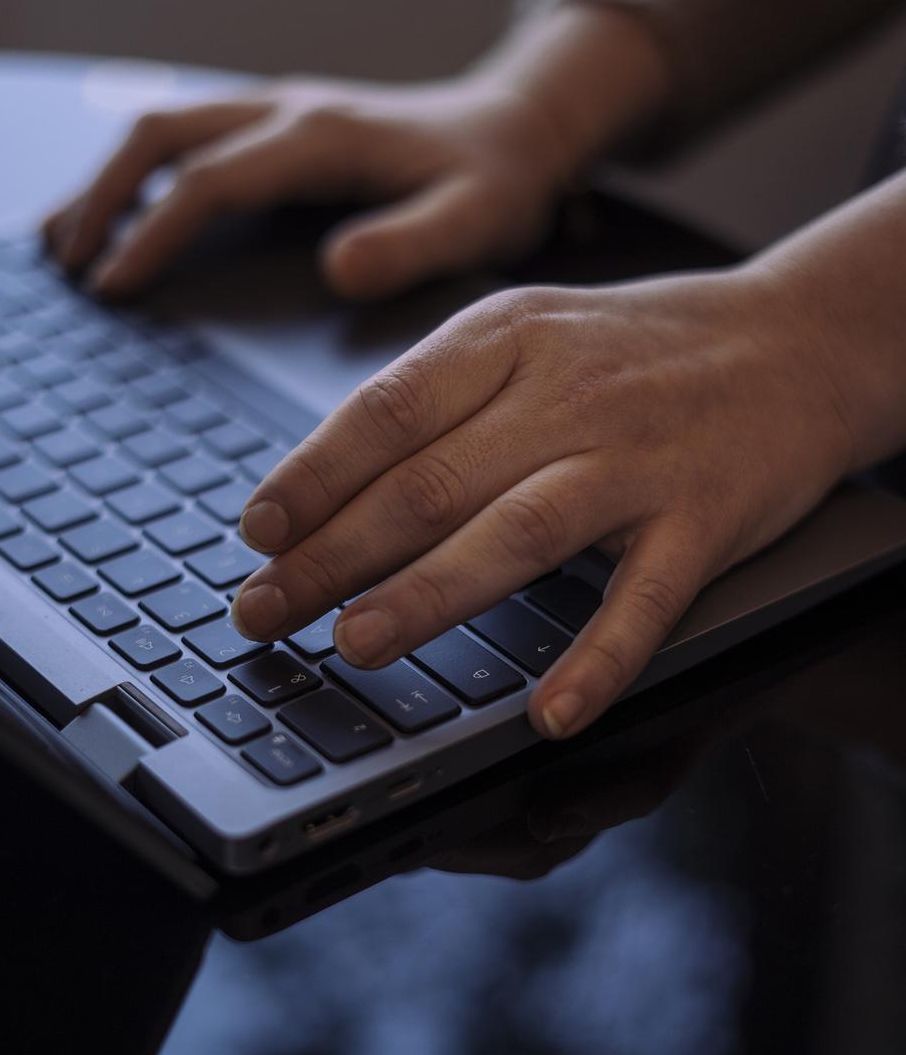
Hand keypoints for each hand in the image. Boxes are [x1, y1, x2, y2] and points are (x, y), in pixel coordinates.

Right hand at [40, 73, 575, 302]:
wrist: (517, 128)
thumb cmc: (494, 183)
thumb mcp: (474, 221)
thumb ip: (410, 246)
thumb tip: (337, 269)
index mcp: (320, 137)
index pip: (207, 182)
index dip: (150, 235)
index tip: (112, 287)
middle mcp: (285, 110)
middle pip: (160, 137)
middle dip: (101, 200)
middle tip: (68, 266)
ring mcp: (273, 110)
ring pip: (160, 129)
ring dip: (105, 182)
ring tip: (62, 244)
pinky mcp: (271, 124)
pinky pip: (182, 137)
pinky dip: (133, 174)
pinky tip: (111, 217)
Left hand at [228, 267, 860, 741]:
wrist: (801, 339)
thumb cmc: (630, 352)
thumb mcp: (521, 339)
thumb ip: (428, 404)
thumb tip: (312, 492)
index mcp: (504, 339)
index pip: (386, 411)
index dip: (312, 476)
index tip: (254, 533)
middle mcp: (565, 395)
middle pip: (428, 482)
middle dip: (330, 556)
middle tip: (262, 612)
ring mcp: (637, 460)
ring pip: (516, 533)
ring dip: (429, 595)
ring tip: (355, 643)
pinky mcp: (706, 521)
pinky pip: (645, 602)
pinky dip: (597, 662)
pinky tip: (549, 715)